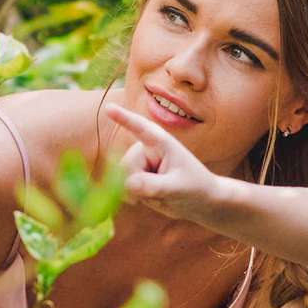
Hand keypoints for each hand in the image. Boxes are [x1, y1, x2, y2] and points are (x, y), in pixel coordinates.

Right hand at [105, 103, 228, 225]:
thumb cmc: (194, 186)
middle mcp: (145, 149)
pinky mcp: (133, 176)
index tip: (108, 108)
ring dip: (137, 193)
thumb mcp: (178, 187)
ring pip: (120, 180)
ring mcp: (138, 163)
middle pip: (125, 167)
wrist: (199, 199)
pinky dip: (132, 197)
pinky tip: (148, 197)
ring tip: (160, 193)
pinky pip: (120, 189)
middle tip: (163, 192)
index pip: (140, 128)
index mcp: (161, 142)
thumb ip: (154, 186)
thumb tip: (128, 184)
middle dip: (137, 184)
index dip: (124, 118)